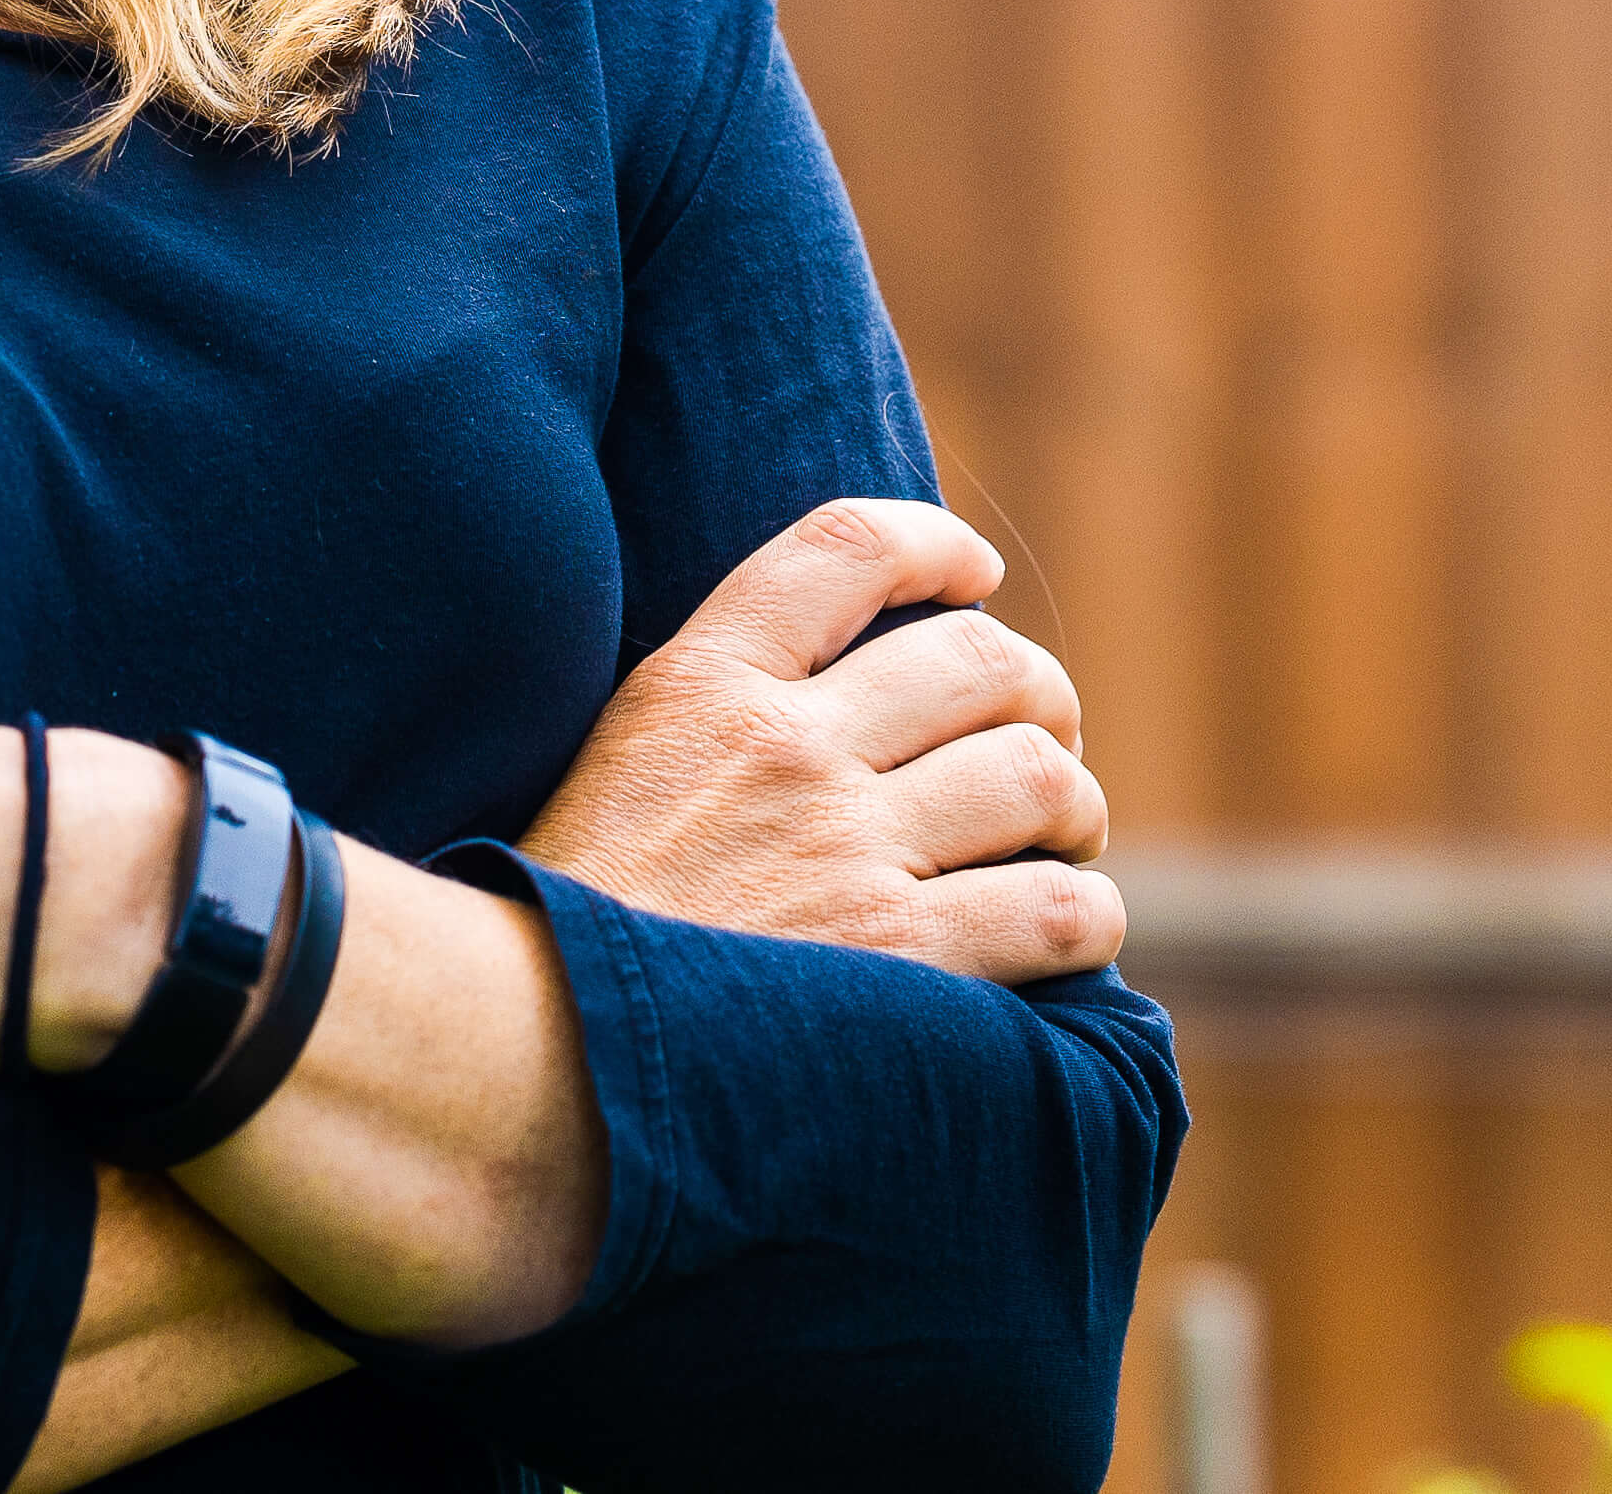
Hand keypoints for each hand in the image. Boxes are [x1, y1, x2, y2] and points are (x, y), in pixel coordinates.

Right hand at [514, 499, 1122, 981]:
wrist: (524, 1066)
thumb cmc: (561, 937)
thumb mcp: (612, 772)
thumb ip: (712, 720)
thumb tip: (830, 701)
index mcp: (700, 686)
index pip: (849, 548)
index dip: (936, 545)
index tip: (974, 575)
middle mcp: (785, 750)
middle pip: (980, 662)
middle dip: (1040, 697)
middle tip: (1046, 745)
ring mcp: (846, 853)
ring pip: (1036, 776)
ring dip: (1074, 805)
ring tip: (1065, 840)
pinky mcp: (901, 964)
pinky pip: (1053, 909)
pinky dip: (1087, 914)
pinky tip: (1073, 929)